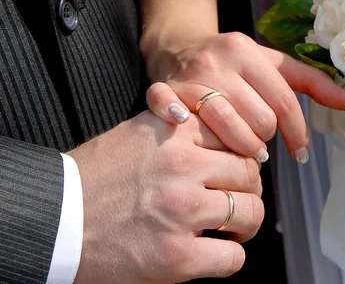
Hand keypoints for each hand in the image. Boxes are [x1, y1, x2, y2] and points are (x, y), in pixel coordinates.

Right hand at [68, 111, 263, 282]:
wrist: (56, 221)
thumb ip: (182, 124)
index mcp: (175, 132)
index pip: (238, 137)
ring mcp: (182, 211)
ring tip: (231, 227)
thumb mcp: (140, 132)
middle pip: (249, 173)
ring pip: (251, 212)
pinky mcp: (176, 256)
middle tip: (238, 198)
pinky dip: (230, 256)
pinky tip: (215, 250)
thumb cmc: (96, 177)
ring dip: (246, 223)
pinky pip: (233, 258)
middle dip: (249, 189)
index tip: (238, 167)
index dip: (242, 155)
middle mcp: (182, 166)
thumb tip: (228, 130)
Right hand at [144, 32, 344, 162]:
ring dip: (240, 145)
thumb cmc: (233, 61)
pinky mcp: (163, 89)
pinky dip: (177, 117)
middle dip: (265, 138)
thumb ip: (312, 80)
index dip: (297, 132)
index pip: (283, 100)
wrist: (177, 44)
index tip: (301, 153)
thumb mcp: (271, 63)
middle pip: (258, 118)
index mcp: (246, 50)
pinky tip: (186, 126)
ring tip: (243, 150)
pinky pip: (168, 107)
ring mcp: (189, 76)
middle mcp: (218, 61)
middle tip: (261, 143)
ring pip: (226, 124)